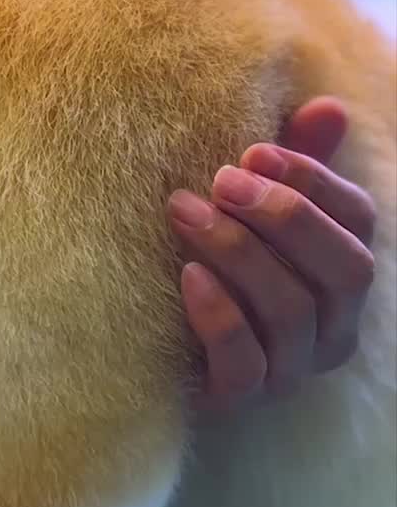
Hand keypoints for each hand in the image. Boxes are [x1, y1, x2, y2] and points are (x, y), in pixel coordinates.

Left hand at [168, 97, 375, 410]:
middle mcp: (333, 327)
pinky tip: (187, 276)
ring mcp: (290, 370)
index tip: (253, 151)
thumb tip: (328, 107)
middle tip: (221, 180)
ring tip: (186, 213)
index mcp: (342, 273)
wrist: (146, 342)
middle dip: (285, 216)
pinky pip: (245, 367)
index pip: (360, 221)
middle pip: (346, 270)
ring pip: (293, 314)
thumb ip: (290, 163)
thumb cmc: (212, 258)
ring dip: (239, 254)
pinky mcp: (239, 400)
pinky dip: (219, 317)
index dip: (314, 180)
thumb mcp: (248, 208)